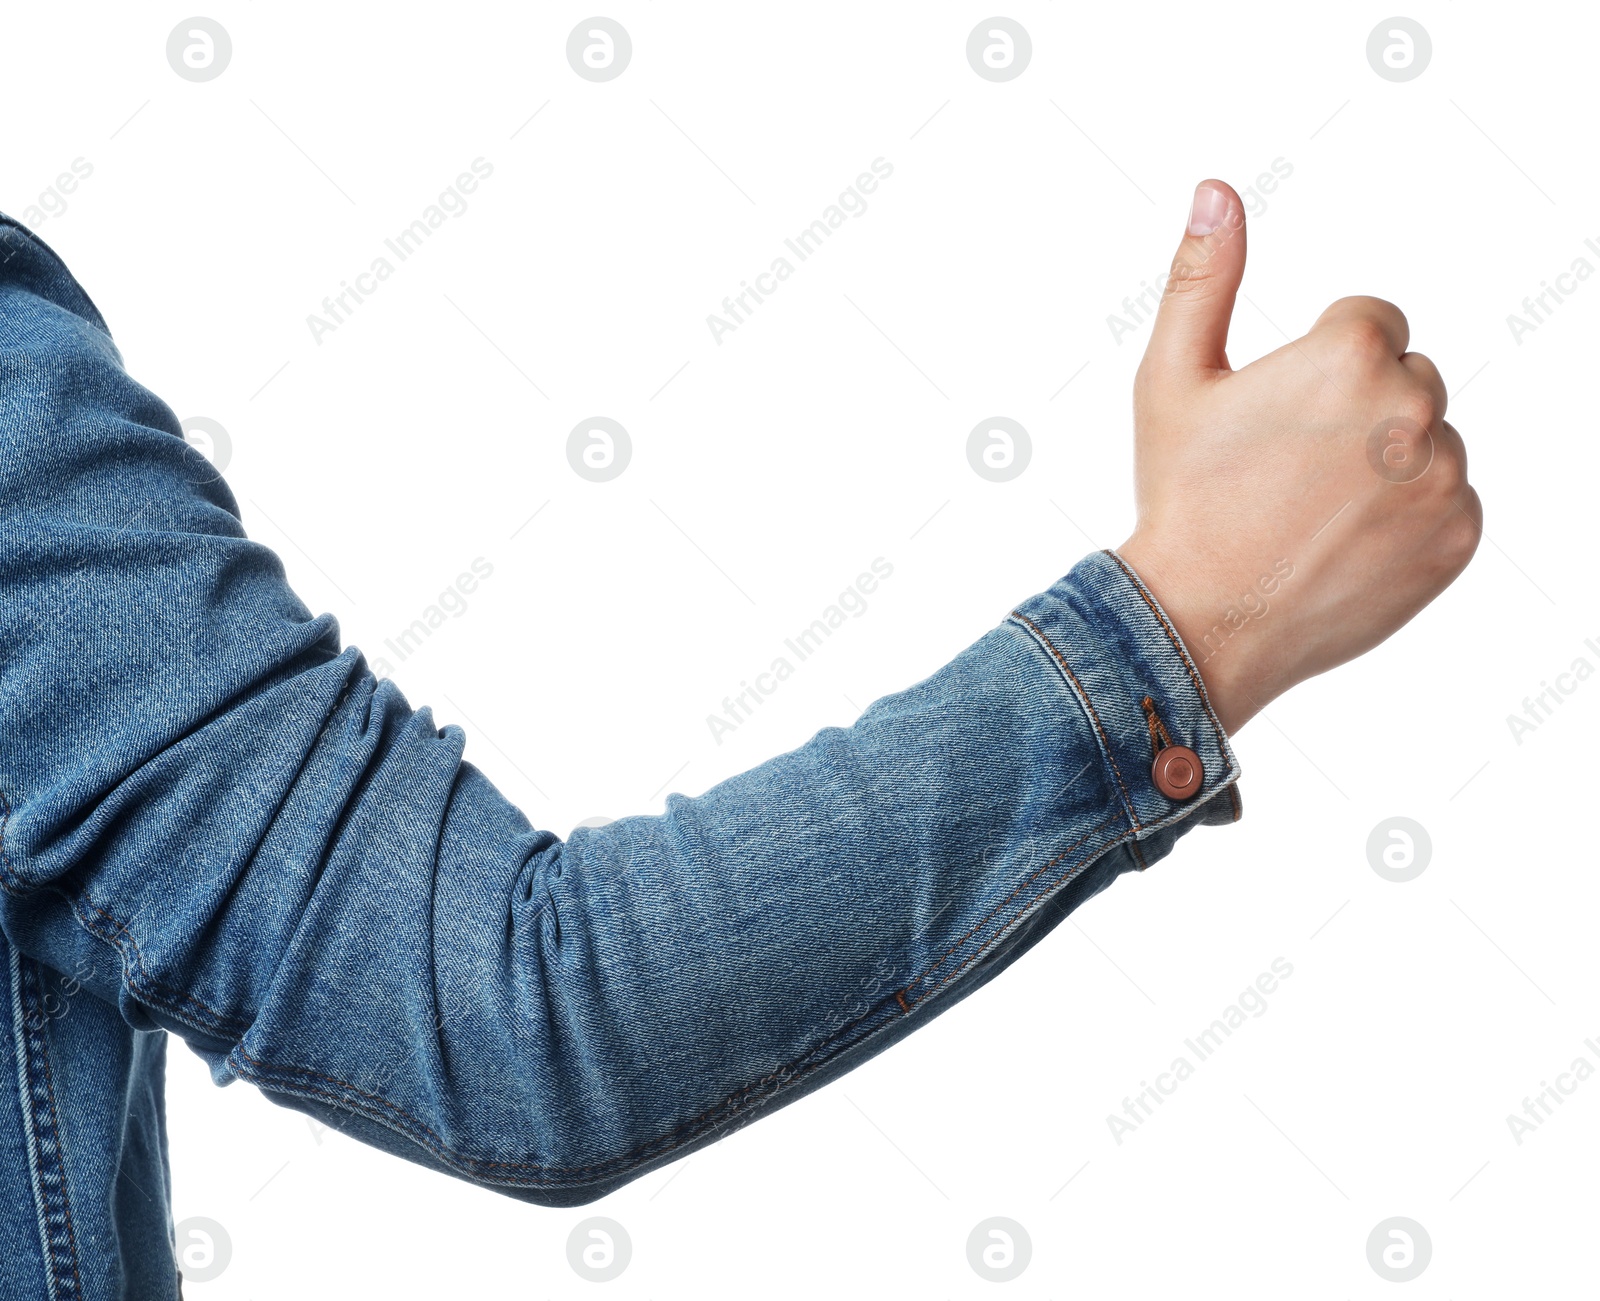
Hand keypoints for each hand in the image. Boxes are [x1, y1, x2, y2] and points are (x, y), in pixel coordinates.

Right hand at [1118, 179, 1481, 734]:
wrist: (1203, 623)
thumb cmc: (1183, 499)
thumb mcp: (1173, 379)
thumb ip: (1205, 277)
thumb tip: (1217, 191)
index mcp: (1349, 355)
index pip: (1371, 324)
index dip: (1316, 370)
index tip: (1278, 421)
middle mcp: (1412, 408)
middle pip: (1407, 379)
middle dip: (1358, 411)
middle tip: (1289, 471)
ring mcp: (1444, 478)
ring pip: (1429, 442)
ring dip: (1386, 464)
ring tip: (1314, 512)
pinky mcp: (1460, 537)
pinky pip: (1449, 502)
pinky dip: (1408, 518)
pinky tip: (1345, 543)